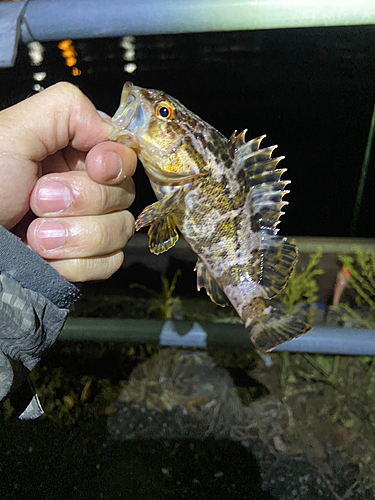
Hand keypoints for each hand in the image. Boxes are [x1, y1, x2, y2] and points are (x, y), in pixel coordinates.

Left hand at [0, 82, 136, 281]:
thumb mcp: (12, 132)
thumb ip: (65, 109)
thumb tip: (110, 131)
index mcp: (71, 154)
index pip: (124, 154)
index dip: (116, 163)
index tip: (96, 168)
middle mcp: (85, 188)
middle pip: (124, 193)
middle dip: (82, 201)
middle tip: (37, 201)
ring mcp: (88, 227)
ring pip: (120, 230)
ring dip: (76, 236)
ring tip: (34, 235)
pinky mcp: (85, 260)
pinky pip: (109, 261)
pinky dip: (77, 263)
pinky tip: (47, 258)